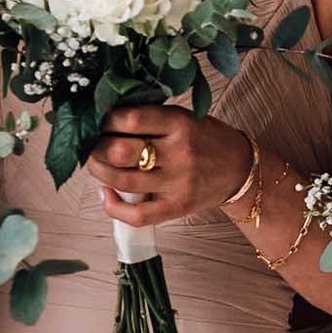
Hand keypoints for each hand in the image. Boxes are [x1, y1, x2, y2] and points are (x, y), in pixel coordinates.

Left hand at [86, 106, 254, 225]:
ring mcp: (177, 184)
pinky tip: (106, 194)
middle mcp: (179, 154)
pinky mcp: (176, 207)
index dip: (106, 120)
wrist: (239, 169)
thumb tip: (104, 120)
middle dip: (96, 147)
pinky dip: (113, 207)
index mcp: (179, 124)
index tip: (101, 121)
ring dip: (99, 171)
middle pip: (120, 152)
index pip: (130, 119)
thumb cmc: (205, 139)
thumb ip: (150, 117)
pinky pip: (137, 215)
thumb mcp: (183, 117)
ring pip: (122, 180)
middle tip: (92, 144)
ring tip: (96, 164)